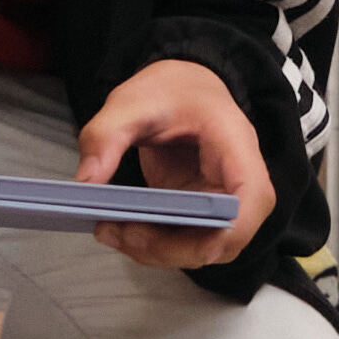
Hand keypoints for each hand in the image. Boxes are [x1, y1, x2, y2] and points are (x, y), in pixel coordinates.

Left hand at [77, 56, 269, 268]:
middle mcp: (238, 180)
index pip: (252, 198)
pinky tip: (118, 230)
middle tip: (120, 232)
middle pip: (225, 237)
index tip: (179, 240)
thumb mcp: (131, 102)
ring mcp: (221, 201)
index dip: (227, 229)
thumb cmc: (170, 90)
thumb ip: (105, 137)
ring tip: (109, 231)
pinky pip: (185, 242)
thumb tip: (86, 183)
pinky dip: (153, 245)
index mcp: (235, 144)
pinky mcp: (201, 212)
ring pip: (203, 248)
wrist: (183, 86)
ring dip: (157, 251)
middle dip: (171, 248)